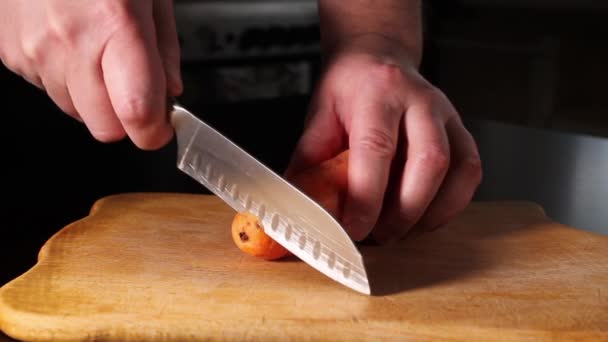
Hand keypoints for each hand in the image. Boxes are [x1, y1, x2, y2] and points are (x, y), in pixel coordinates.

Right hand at [0, 0, 181, 149]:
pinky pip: (48, 89)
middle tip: (135, 89)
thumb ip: (164, 49)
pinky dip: (67, 79)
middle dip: (126, 118)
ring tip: (99, 52)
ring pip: (76, 112)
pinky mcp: (11, 53)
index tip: (162, 127)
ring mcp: (34, 50)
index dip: (154, 131)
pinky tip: (73, 43)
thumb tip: (170, 92)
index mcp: (115, 25)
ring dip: (95, 97)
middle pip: (105, 128)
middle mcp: (70, 44)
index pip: (136, 113)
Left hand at [286, 34, 481, 242]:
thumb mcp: (320, 115)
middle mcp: (420, 100)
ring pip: (458, 170)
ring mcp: (447, 114)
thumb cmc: (349, 87)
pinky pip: (469, 173)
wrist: (379, 56)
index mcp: (377, 93)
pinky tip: (425, 217)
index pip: (376, 148)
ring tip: (400, 230)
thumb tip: (298, 206)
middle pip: (428, 161)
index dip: (367, 196)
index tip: (354, 228)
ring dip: (431, 213)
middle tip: (379, 236)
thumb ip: (310, 160)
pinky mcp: (462, 130)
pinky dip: (450, 205)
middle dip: (405, 212)